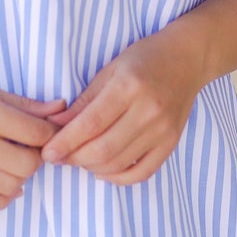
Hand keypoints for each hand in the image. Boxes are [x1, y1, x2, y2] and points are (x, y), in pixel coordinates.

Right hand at [0, 68, 66, 212]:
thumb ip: (25, 104)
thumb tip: (61, 110)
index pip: (39, 134)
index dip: (51, 134)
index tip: (46, 133)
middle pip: (29, 164)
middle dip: (37, 157)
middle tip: (29, 147)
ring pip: (12, 186)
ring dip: (20, 176)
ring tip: (13, 162)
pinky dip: (0, 200)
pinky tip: (5, 189)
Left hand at [39, 29, 204, 183]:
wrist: (187, 59)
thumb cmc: (144, 59)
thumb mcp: (109, 70)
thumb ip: (83, 101)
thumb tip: (55, 127)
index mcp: (129, 86)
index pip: (90, 124)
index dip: (65, 142)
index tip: (48, 153)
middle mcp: (148, 111)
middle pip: (103, 149)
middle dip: (75, 158)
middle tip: (60, 157)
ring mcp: (163, 130)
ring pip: (119, 164)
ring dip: (92, 167)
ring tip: (79, 158)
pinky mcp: (171, 143)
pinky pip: (141, 173)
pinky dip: (118, 177)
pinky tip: (103, 169)